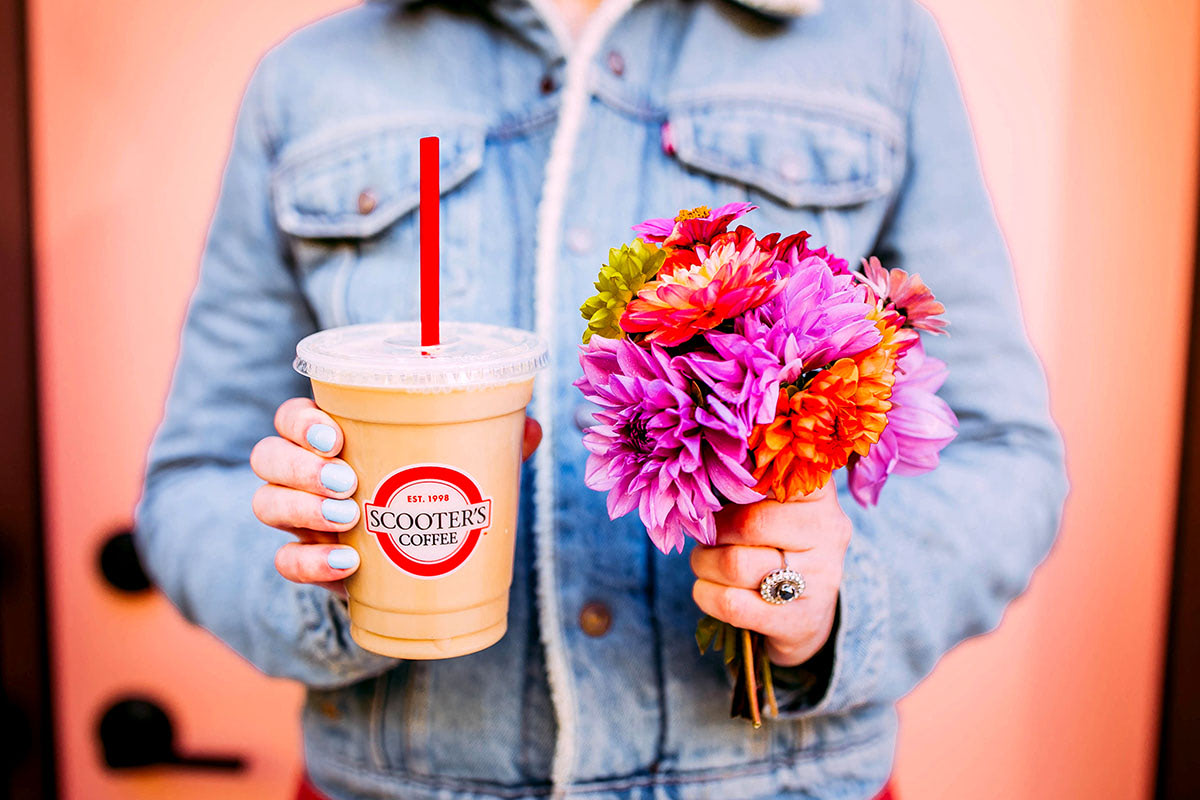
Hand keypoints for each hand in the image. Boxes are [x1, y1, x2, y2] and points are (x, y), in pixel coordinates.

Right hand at [251, 397, 542, 592]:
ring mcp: (301, 521)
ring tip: (348, 515)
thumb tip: (532, 427)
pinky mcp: (308, 564)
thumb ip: (489, 446)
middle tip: (347, 478)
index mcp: (334, 441)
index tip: (335, 435)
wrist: (410, 573)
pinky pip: (285, 561)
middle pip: (268, 456)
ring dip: (301, 507)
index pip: (292, 418)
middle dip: (300, 465)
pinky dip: (310, 561)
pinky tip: (346, 563)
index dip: (301, 422)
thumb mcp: (458, 469)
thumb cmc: (429, 500)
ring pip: (266, 503)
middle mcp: (306, 476)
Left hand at [689, 482, 850, 666]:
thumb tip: (707, 460)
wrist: (803, 615)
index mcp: (819, 495)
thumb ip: (748, 481)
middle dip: (711, 532)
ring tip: (706, 560)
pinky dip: (706, 594)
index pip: (771, 475)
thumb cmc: (777, 545)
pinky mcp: (799, 621)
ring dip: (703, 562)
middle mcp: (828, 534)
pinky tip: (708, 588)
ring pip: (734, 564)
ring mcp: (819, 581)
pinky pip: (732, 604)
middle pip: (747, 524)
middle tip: (705, 536)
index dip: (735, 483)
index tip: (720, 493)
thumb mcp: (774, 506)